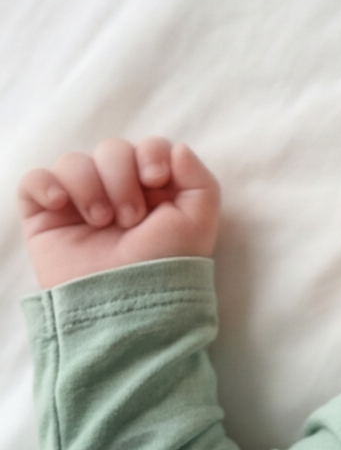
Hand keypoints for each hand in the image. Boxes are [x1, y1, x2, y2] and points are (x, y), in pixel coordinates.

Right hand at [17, 138, 219, 289]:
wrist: (127, 302)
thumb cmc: (166, 265)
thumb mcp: (199, 221)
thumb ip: (199, 179)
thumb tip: (175, 148)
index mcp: (154, 189)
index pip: (147, 146)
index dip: (150, 153)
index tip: (155, 179)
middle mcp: (117, 192)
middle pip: (111, 149)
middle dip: (121, 177)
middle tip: (130, 218)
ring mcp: (80, 203)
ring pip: (73, 161)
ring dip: (90, 186)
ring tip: (102, 222)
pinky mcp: (46, 217)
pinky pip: (33, 180)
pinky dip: (45, 184)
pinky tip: (60, 205)